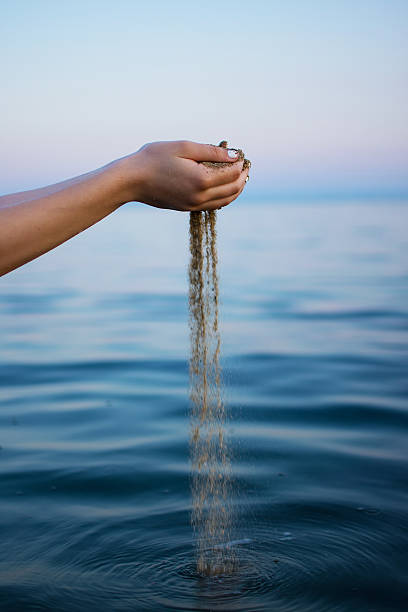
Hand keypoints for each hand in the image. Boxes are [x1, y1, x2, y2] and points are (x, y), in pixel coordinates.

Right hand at [120, 140, 248, 211]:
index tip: (240, 153)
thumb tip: (235, 155)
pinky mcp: (188, 208)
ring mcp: (194, 205)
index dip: (240, 163)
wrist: (131, 181)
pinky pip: (214, 205)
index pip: (232, 173)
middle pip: (233, 189)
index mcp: (201, 180)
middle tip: (244, 164)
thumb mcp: (184, 147)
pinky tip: (223, 185)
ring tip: (238, 174)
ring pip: (226, 200)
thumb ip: (212, 151)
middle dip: (243, 176)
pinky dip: (224, 196)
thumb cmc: (153, 158)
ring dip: (236, 188)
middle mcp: (200, 197)